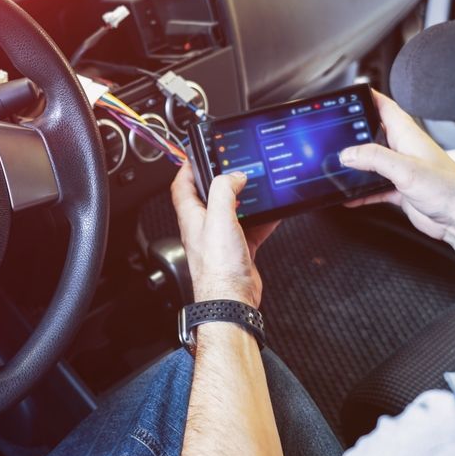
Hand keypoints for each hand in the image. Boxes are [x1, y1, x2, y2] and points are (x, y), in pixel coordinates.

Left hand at [171, 163, 277, 307]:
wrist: (232, 300)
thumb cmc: (218, 268)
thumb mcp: (219, 218)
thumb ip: (224, 190)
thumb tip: (234, 176)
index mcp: (192, 217)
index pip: (182, 186)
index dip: (187, 168)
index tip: (197, 155)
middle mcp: (204, 227)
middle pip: (209, 196)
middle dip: (221, 181)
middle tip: (233, 167)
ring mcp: (221, 239)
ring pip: (232, 211)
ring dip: (244, 199)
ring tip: (255, 186)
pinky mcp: (239, 250)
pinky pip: (250, 229)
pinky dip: (261, 220)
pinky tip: (272, 214)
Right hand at [339, 90, 454, 242]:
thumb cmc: (449, 190)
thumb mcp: (406, 169)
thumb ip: (375, 158)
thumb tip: (348, 152)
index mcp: (408, 135)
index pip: (385, 107)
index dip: (368, 97)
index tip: (350, 94)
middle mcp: (404, 149)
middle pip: (373, 134)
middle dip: (353, 133)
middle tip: (334, 134)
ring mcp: (402, 170)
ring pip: (371, 162)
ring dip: (355, 166)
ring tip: (336, 167)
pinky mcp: (401, 190)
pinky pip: (374, 187)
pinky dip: (361, 192)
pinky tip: (350, 198)